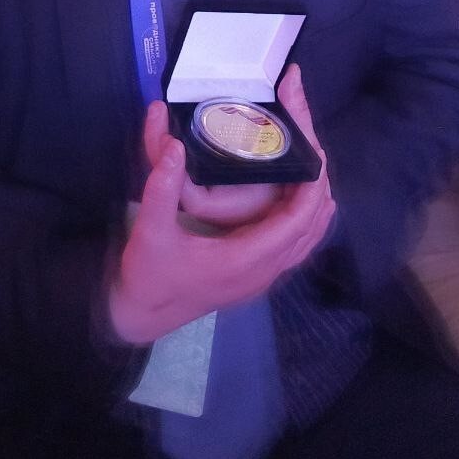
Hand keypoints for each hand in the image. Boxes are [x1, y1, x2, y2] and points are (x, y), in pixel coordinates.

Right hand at [110, 65, 334, 343]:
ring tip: (307, 161)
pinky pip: (294, 243)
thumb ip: (162, 189)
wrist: (141, 315)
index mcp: (245, 260)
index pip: (298, 221)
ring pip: (306, 237)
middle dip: (316, 185)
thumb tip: (176, 146)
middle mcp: (263, 271)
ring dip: (312, 201)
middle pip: (311, 226)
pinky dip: (302, 215)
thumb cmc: (148, 275)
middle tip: (311, 144)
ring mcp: (262, 276)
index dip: (311, 185)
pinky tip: (293, 193)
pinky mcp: (255, 274)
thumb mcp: (150, 231)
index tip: (313, 148)